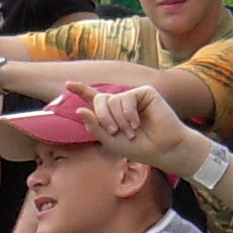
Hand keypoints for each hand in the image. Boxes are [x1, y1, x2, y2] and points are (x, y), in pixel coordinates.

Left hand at [78, 80, 193, 166]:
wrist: (163, 148)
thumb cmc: (139, 147)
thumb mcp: (111, 141)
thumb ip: (95, 127)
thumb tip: (80, 109)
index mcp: (112, 114)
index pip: (94, 99)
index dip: (82, 90)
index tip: (68, 84)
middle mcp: (121, 102)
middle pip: (100, 100)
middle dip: (102, 116)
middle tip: (113, 131)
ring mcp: (133, 96)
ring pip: (112, 101)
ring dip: (118, 120)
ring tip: (131, 132)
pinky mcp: (145, 93)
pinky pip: (126, 98)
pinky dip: (128, 114)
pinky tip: (137, 123)